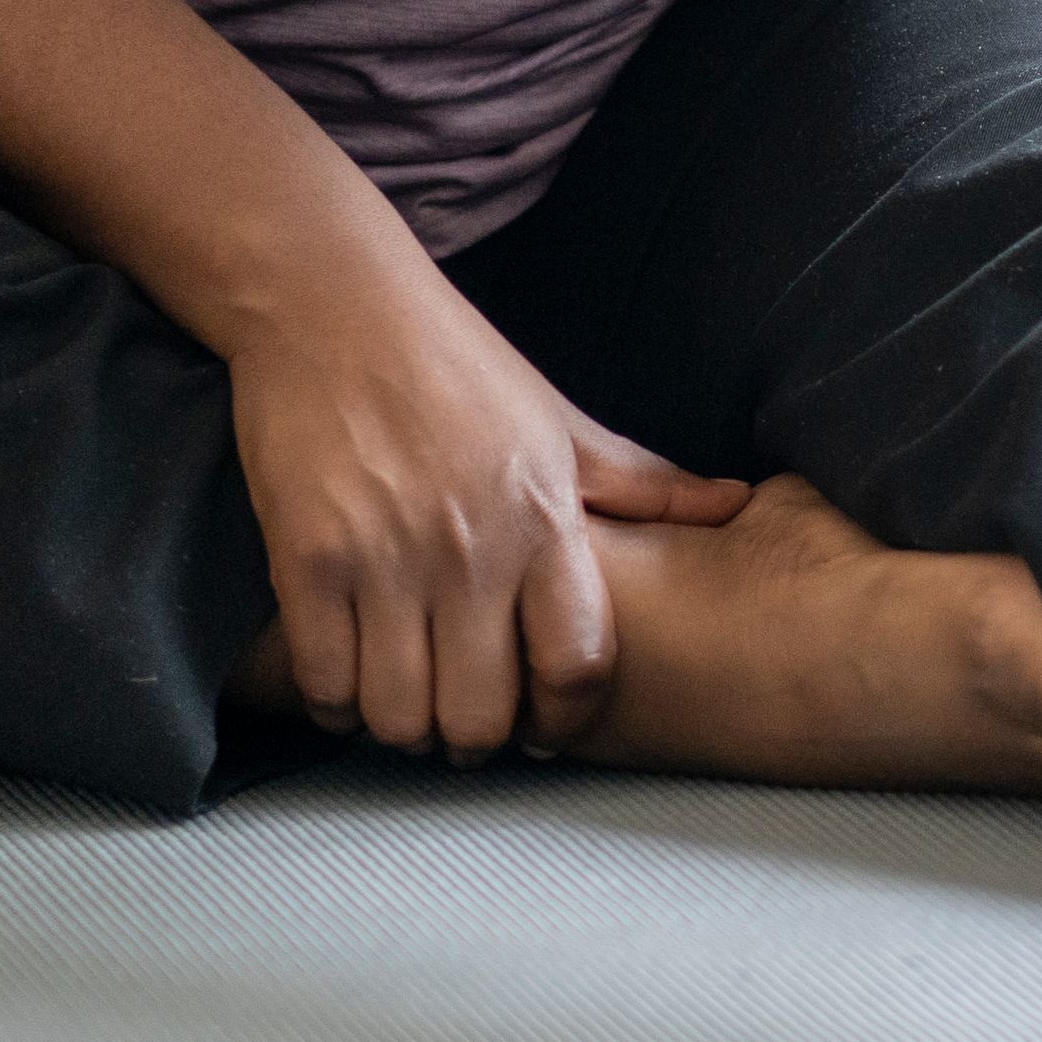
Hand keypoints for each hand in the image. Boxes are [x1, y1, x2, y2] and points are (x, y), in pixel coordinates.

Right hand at [224, 259, 750, 758]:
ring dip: (400, 728)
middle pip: (481, 714)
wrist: (334, 304)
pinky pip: (323, 683)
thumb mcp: (560, 420)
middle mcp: (472, 549)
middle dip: (473, 738)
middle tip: (461, 724)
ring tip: (403, 704)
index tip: (544, 726)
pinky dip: (334, 704)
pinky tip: (345, 683)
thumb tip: (734, 505)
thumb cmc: (455, 363)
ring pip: (398, 715)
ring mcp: (385, 558)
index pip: (578, 663)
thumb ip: (642, 481)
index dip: (564, 718)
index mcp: (546, 517)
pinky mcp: (308, 560)